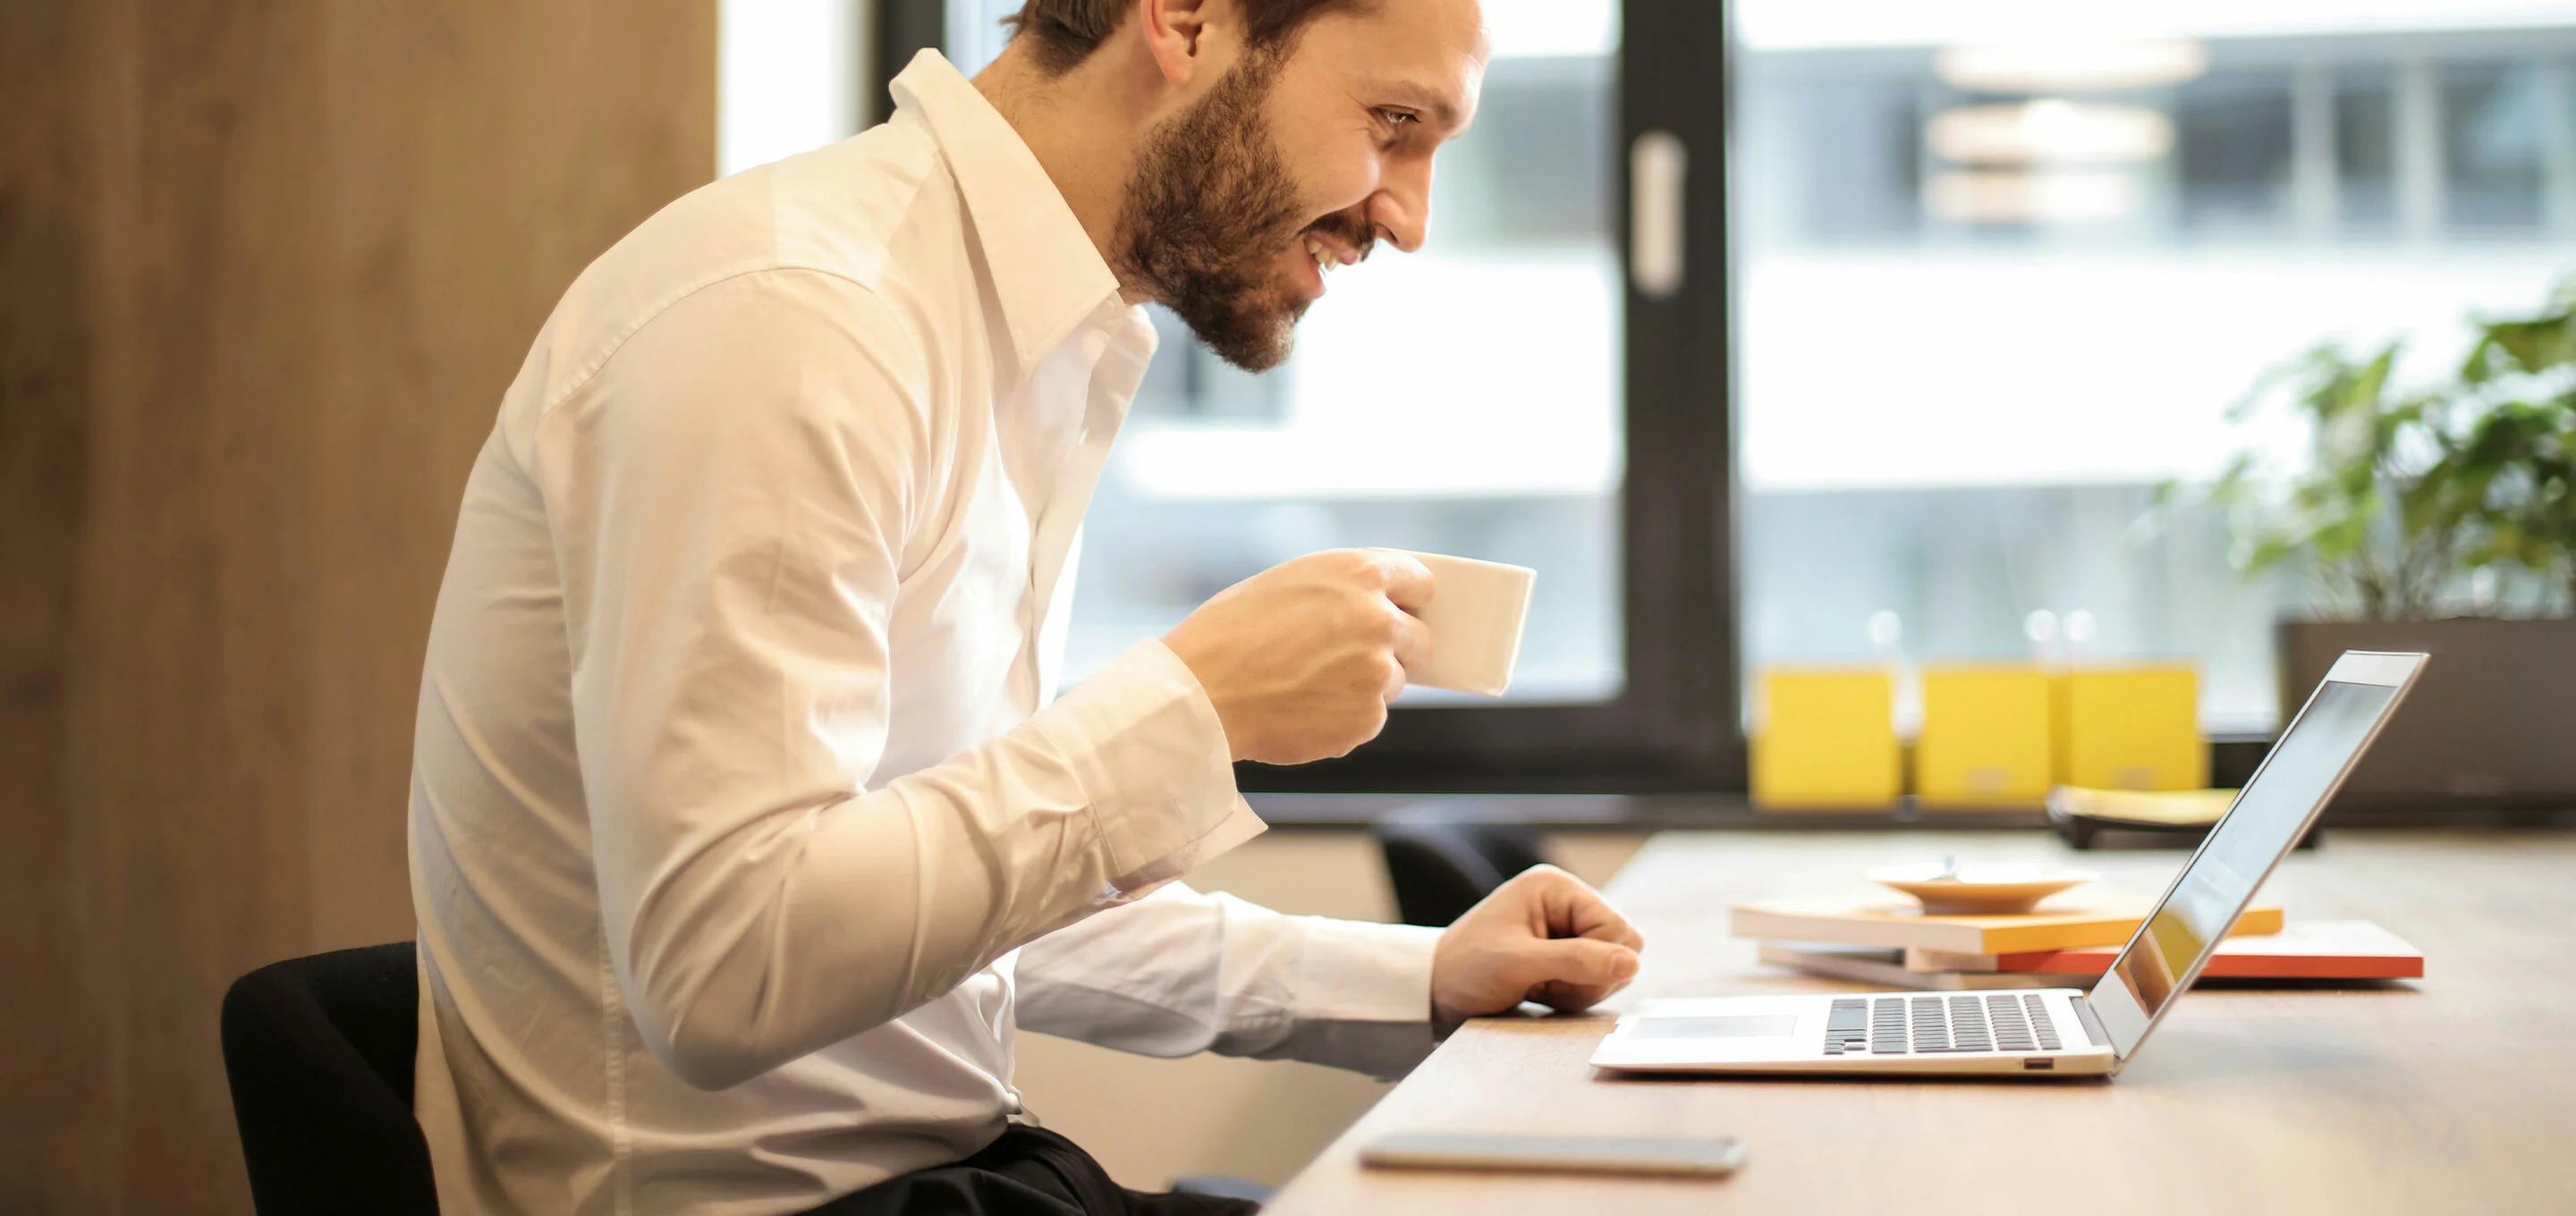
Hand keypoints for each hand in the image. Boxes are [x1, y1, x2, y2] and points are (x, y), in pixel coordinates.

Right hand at [1161, 549, 1433, 765]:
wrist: (1201, 692)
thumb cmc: (1230, 633)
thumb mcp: (1290, 583)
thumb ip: (1343, 591)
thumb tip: (1381, 607)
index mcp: (1359, 573)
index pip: (1420, 582)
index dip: (1408, 599)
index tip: (1402, 611)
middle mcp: (1379, 619)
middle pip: (1419, 638)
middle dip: (1396, 649)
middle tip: (1353, 658)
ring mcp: (1377, 673)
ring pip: (1392, 682)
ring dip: (1363, 686)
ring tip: (1306, 684)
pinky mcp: (1367, 719)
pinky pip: (1368, 718)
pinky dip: (1342, 718)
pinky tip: (1300, 708)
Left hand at [1430, 865, 1644, 1033]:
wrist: (1435, 991)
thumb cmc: (1466, 968)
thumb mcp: (1517, 964)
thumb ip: (1576, 961)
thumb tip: (1631, 963)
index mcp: (1555, 888)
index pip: (1616, 926)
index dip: (1597, 959)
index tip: (1554, 974)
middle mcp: (1566, 902)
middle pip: (1622, 944)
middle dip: (1591, 975)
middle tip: (1546, 984)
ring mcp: (1568, 928)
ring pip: (1614, 966)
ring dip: (1581, 988)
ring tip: (1539, 988)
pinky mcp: (1566, 953)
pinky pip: (1598, 978)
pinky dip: (1574, 994)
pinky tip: (1542, 992)